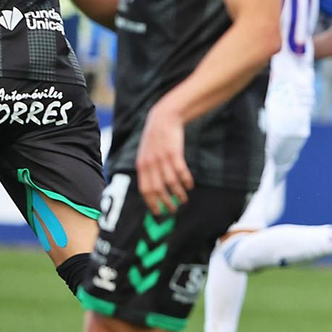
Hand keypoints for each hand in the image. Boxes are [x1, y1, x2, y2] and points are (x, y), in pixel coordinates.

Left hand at [136, 102, 193, 216]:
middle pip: (157, 189)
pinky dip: (186, 180)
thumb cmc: (156, 139)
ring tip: (184, 200)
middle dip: (165, 202)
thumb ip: (148, 169)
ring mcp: (162, 158)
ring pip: (170, 182)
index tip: (158, 212)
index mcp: (141, 165)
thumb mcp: (146, 154)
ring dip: (178, 193)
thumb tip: (153, 188)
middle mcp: (150, 164)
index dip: (151, 202)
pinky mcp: (174, 153)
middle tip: (173, 209)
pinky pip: (181, 171)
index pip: (145, 189)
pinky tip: (190, 185)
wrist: (163, 119)